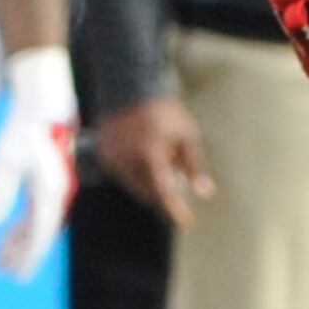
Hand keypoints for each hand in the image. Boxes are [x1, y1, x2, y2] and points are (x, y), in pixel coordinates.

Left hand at [0, 44, 78, 276]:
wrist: (42, 104)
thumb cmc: (24, 129)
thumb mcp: (5, 159)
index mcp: (50, 192)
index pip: (40, 233)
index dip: (28, 257)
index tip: (16, 275)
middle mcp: (58, 194)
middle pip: (40, 234)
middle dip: (23, 255)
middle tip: (4, 273)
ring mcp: (54, 189)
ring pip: (38, 226)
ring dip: (21, 243)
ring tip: (1, 259)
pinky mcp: (47, 182)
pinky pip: (36, 214)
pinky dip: (23, 228)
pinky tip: (8, 236)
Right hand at [95, 94, 214, 216]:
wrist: (130, 87)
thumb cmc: (164, 111)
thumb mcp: (187, 134)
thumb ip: (194, 165)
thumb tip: (205, 193)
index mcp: (150, 155)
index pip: (164, 193)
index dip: (175, 210)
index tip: (186, 221)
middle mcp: (128, 160)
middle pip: (149, 191)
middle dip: (163, 190)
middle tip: (175, 171)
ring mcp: (113, 158)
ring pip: (134, 184)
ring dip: (148, 180)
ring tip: (158, 155)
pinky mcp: (104, 154)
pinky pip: (122, 174)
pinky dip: (135, 171)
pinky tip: (142, 151)